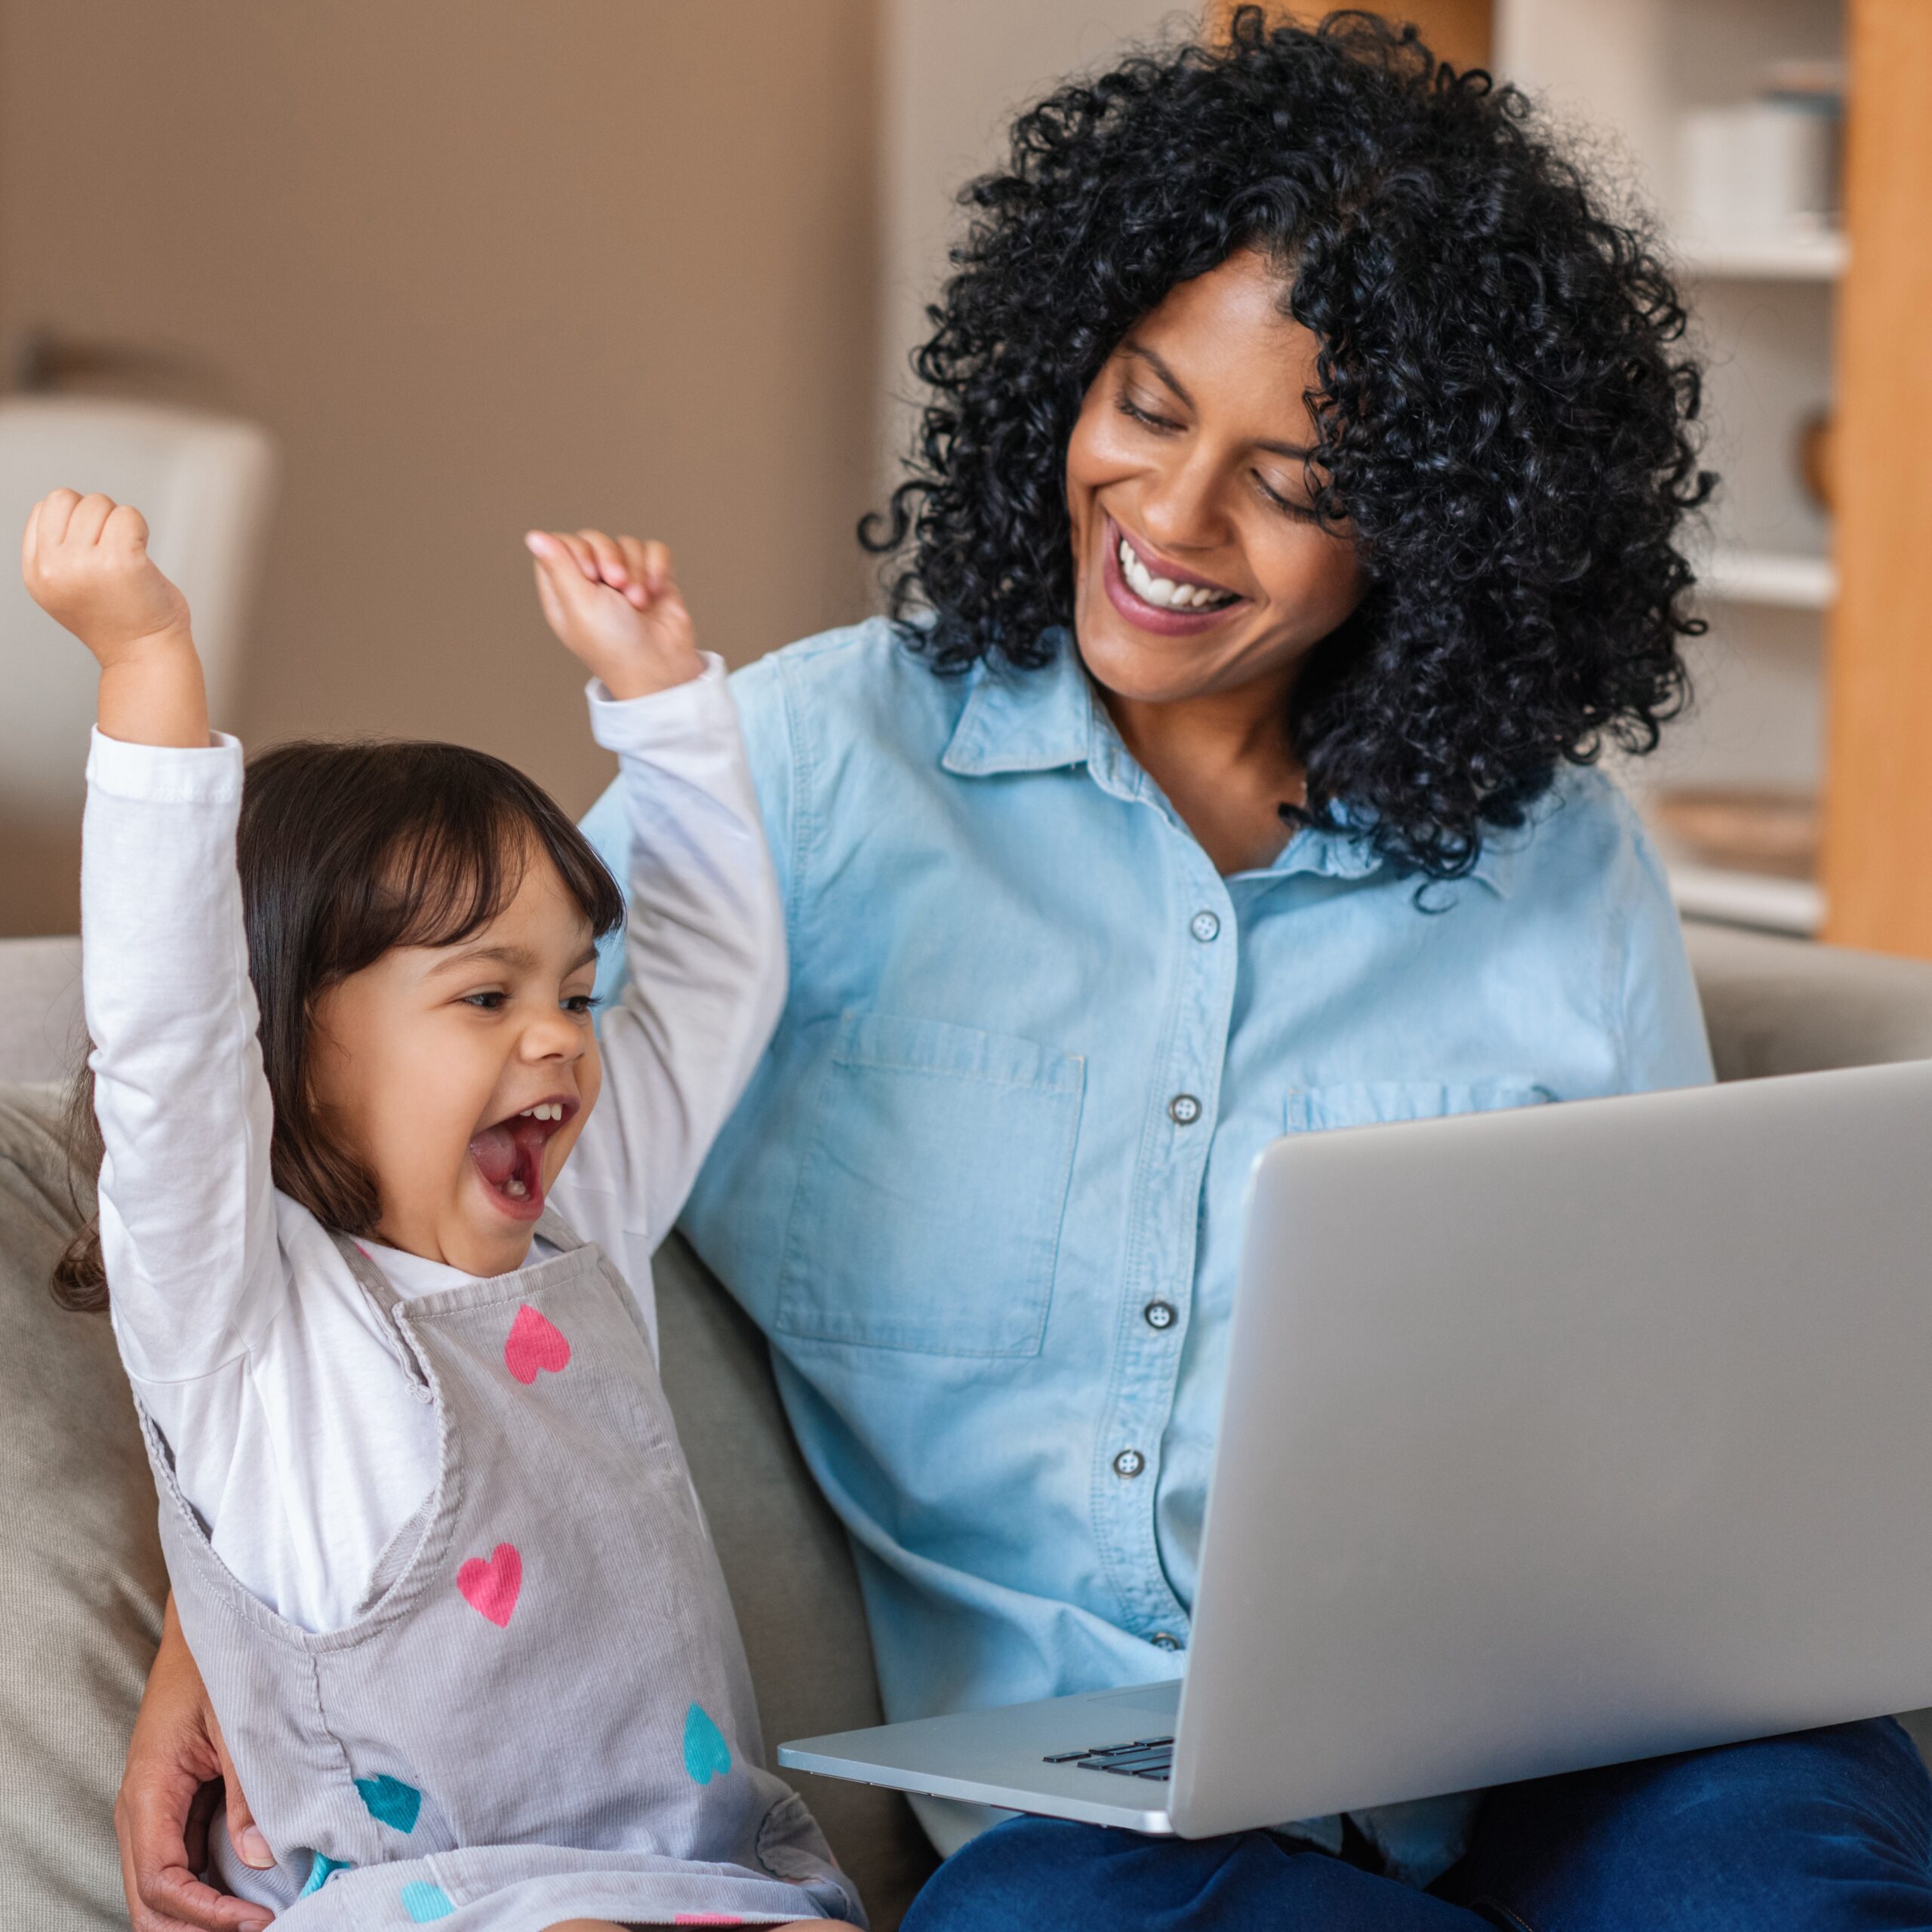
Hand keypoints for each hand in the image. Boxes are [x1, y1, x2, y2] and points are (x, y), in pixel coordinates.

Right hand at [22, 490, 207, 746]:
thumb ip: (54, 551)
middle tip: (114, 549)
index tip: (94, 549)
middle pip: (67, 498)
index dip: (75, 520)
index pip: (44, 509)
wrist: (147, 656)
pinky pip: (129, 515)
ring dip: (121, 523)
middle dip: (96, 515)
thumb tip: (62, 505)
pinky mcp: (121, 560)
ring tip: (128, 558)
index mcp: (37, 572)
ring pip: (99, 503)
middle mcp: (54, 568)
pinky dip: (141, 528)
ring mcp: (85, 564)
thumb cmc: (118, 620)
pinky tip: (143, 557)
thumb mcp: (64, 588)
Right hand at [117, 1597, 272, 1931]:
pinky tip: (246, 1892)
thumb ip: (248, 1793)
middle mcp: (142, 1811)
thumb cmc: (217, 1666)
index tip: (257, 1920)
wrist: (203, 1630)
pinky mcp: (174, 1805)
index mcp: (149, 1793)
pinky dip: (206, 1888)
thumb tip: (261, 1858)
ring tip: (256, 1918)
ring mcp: (155, 1811)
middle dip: (195, 1927)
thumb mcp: (238, 1726)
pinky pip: (180, 1863)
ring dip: (200, 1914)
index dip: (205, 1913)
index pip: (161, 1883)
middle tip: (257, 1927)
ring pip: (161, 1889)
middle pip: (149, 1903)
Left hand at [525, 526, 701, 700]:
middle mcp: (592, 583)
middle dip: (611, 558)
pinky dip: (658, 566)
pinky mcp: (652, 579)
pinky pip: (654, 550)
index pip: (561, 545)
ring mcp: (624, 579)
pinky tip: (657, 590)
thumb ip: (557, 566)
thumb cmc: (615, 646)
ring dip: (638, 570)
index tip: (591, 575)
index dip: (578, 551)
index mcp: (564, 591)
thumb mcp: (579, 605)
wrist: (660, 668)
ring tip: (640, 601)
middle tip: (619, 586)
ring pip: (627, 544)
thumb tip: (533, 536)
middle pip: (594, 539)